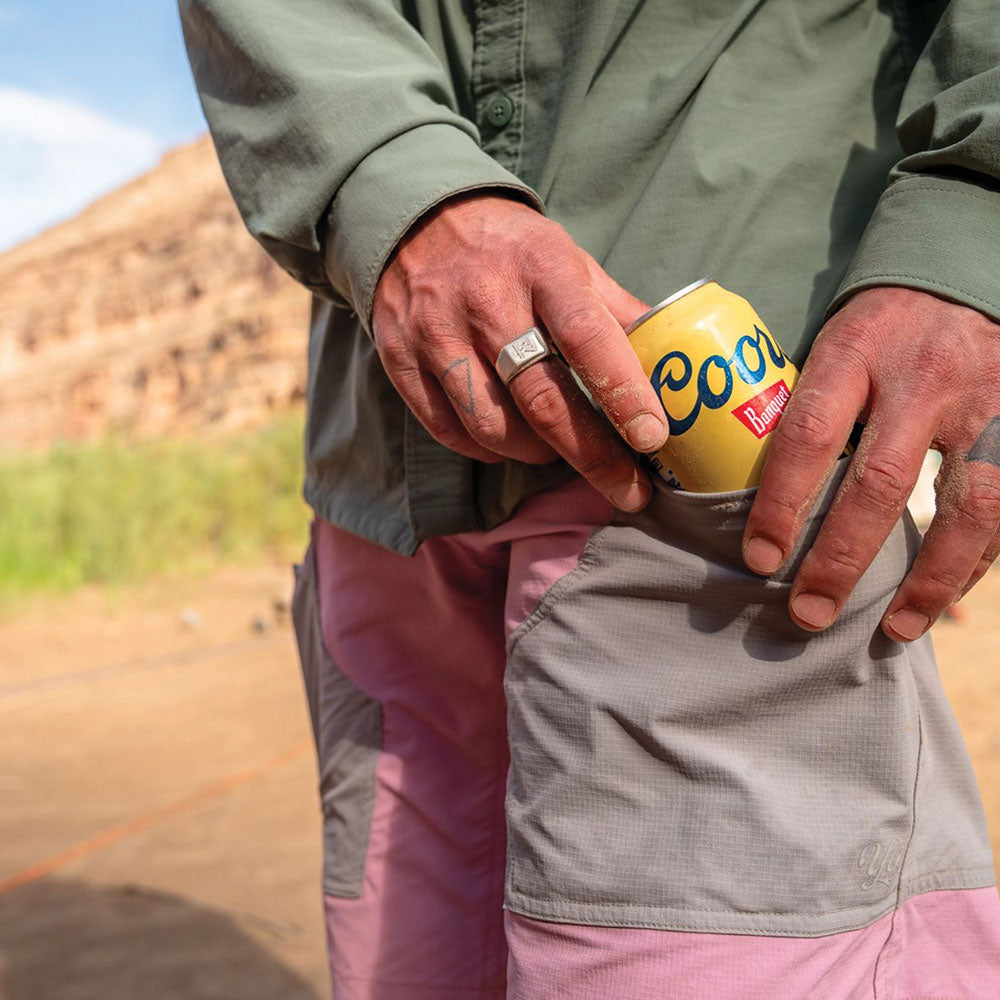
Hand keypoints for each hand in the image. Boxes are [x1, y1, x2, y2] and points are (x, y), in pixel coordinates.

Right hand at [370, 193, 667, 510]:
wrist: (417, 222)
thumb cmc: (511, 251)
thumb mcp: (568, 260)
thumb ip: (616, 312)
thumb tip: (674, 361)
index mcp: (541, 266)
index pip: (586, 336)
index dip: (622, 392)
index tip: (652, 437)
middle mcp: (485, 299)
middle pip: (541, 398)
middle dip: (591, 454)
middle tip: (627, 489)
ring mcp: (436, 331)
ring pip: (492, 424)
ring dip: (536, 453)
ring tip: (559, 451)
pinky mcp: (400, 358)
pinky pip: (448, 429)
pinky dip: (486, 449)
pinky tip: (509, 441)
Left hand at [742, 286, 999, 640]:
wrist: (969, 267)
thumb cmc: (884, 322)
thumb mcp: (835, 342)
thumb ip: (810, 408)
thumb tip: (764, 493)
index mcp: (856, 353)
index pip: (807, 436)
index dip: (781, 504)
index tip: (759, 558)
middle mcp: (923, 378)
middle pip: (879, 483)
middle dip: (841, 559)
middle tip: (808, 613)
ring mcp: (985, 402)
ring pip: (966, 505)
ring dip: (928, 579)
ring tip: (894, 630)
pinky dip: (978, 560)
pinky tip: (947, 596)